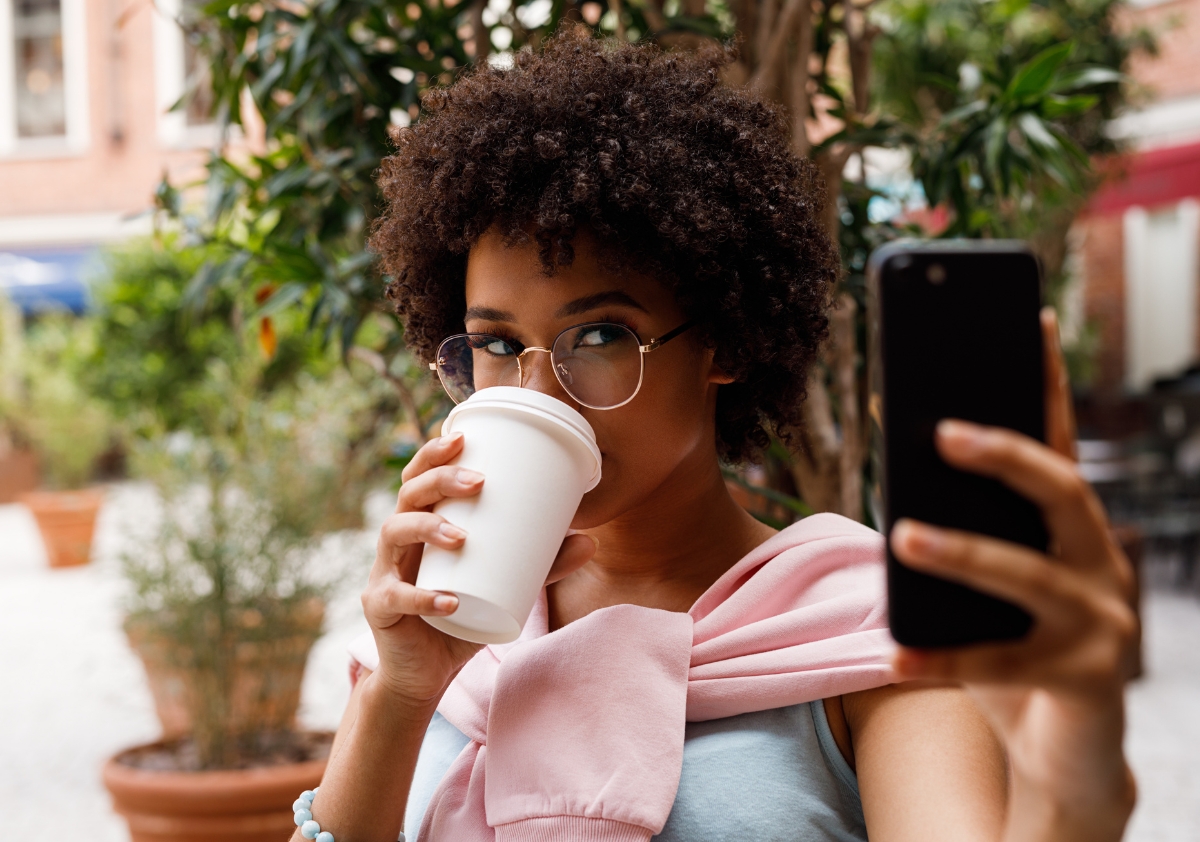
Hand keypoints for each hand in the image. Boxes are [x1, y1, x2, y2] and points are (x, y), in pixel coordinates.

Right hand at [361, 431, 597, 706]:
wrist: (425, 673)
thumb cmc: (462, 618)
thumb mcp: (507, 587)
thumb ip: (542, 566)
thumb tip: (590, 541)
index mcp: (422, 525)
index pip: (419, 477)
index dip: (433, 453)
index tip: (463, 438)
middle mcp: (398, 541)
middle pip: (408, 494)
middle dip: (439, 480)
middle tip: (478, 482)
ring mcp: (385, 572)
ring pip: (394, 533)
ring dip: (428, 528)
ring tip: (462, 537)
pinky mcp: (380, 608)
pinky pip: (396, 597)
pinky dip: (423, 598)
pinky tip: (449, 602)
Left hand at [888, 309, 1137, 839]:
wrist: (1064, 750)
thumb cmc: (1015, 646)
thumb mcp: (985, 581)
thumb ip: (959, 526)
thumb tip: (896, 465)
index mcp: (1072, 527)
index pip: (1059, 440)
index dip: (1046, 379)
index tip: (1030, 318)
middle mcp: (1099, 561)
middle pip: (1061, 490)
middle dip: (1005, 456)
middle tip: (941, 432)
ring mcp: (1101, 621)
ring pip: (1029, 575)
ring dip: (963, 552)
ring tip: (903, 535)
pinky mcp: (1087, 680)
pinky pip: (1002, 665)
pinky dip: (943, 659)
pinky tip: (894, 653)